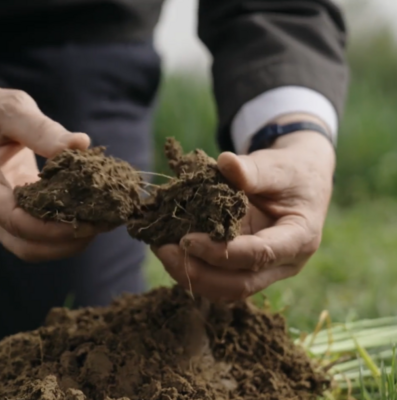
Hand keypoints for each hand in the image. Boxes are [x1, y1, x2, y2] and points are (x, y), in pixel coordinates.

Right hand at [0, 46, 101, 261]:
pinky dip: (60, 229)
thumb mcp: (10, 108)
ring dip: (65, 242)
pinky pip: (33, 231)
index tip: (90, 218)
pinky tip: (86, 211)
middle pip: (25, 247)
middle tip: (103, 223)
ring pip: (30, 246)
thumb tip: (81, 145)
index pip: (15, 220)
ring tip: (100, 221)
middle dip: (66, 242)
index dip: (54, 226)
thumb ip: (42, 129)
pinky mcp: (7, 209)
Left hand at [154, 115, 334, 300]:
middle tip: (164, 251)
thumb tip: (226, 163)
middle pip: (240, 284)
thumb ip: (254, 169)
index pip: (259, 255)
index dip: (221, 252)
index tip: (186, 240)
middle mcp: (284, 264)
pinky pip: (219, 280)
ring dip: (191, 276)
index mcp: (299, 238)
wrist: (300, 181)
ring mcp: (265, 271)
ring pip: (227, 289)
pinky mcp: (246, 269)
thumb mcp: (278, 166)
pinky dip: (193, 269)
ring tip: (162, 251)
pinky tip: (171, 251)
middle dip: (199, 273)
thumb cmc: (291, 172)